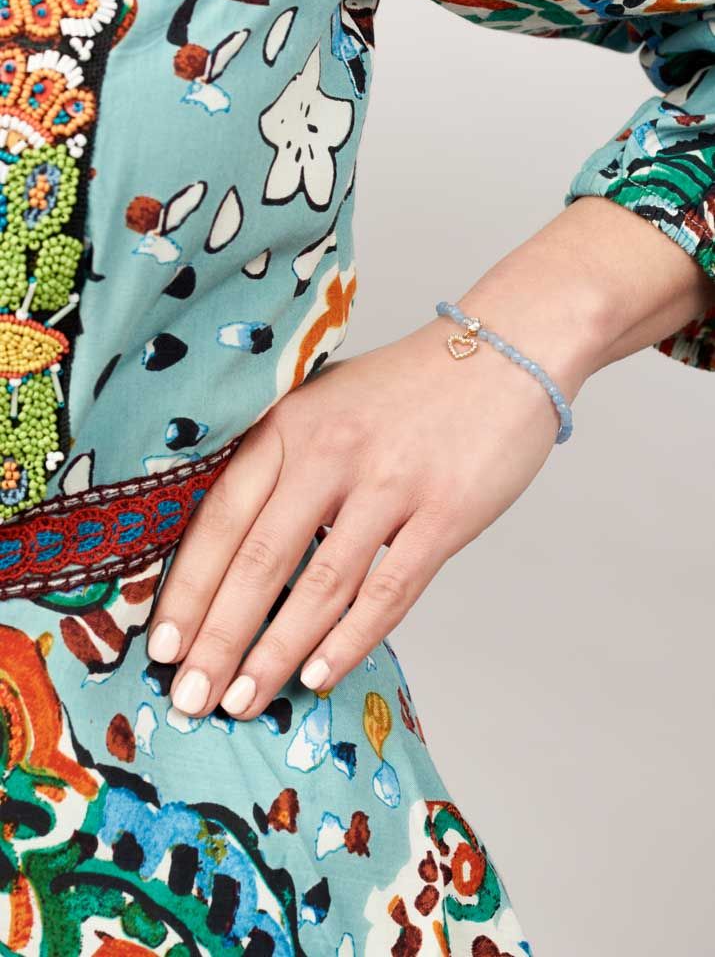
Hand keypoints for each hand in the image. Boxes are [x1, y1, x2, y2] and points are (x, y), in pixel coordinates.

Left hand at [146, 196, 714, 719]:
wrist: (505, 353)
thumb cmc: (407, 390)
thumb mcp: (326, 404)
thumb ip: (282, 463)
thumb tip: (236, 553)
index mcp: (290, 424)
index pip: (222, 519)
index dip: (189, 589)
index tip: (161, 647)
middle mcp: (331, 453)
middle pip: (260, 561)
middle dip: (218, 639)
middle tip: (189, 697)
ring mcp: (390, 484)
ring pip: (319, 586)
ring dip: (275, 653)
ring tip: (243, 702)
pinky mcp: (445, 513)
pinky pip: (387, 591)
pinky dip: (349, 640)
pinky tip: (317, 675)